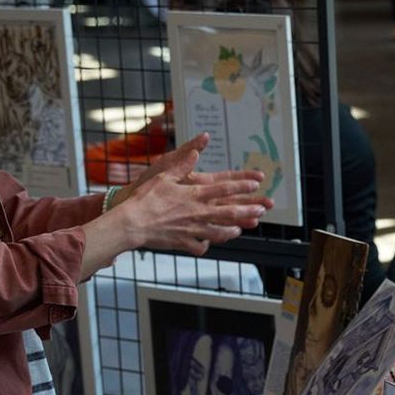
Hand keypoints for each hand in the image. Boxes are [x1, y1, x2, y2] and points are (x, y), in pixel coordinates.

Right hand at [113, 135, 271, 254]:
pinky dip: (206, 245)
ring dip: (232, 230)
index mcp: (194, 193)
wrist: (133, 223)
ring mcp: (192, 229)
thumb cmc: (145, 197)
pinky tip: (209, 243)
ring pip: (219, 232)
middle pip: (229, 211)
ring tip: (241, 229)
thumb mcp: (164, 174)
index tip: (256, 183)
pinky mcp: (184, 242)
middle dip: (248, 210)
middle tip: (262, 209)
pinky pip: (200, 246)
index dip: (242, 185)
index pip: (224, 188)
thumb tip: (197, 149)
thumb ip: (183, 163)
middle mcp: (197, 212)